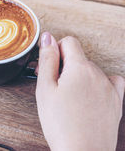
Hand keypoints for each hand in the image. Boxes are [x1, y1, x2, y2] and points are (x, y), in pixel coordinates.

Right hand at [35, 32, 124, 150]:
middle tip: (53, 86)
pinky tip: (88, 95)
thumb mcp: (45, 88)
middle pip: (79, 57)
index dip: (55, 51)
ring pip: (91, 70)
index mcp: (80, 68)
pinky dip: (99, 84)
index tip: (49, 66)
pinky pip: (111, 82)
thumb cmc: (61, 124)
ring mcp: (110, 89)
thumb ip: (47, 59)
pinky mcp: (116, 102)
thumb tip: (48, 37)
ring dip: (79, 77)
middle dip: (64, 66)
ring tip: (68, 98)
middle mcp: (99, 74)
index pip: (69, 42)